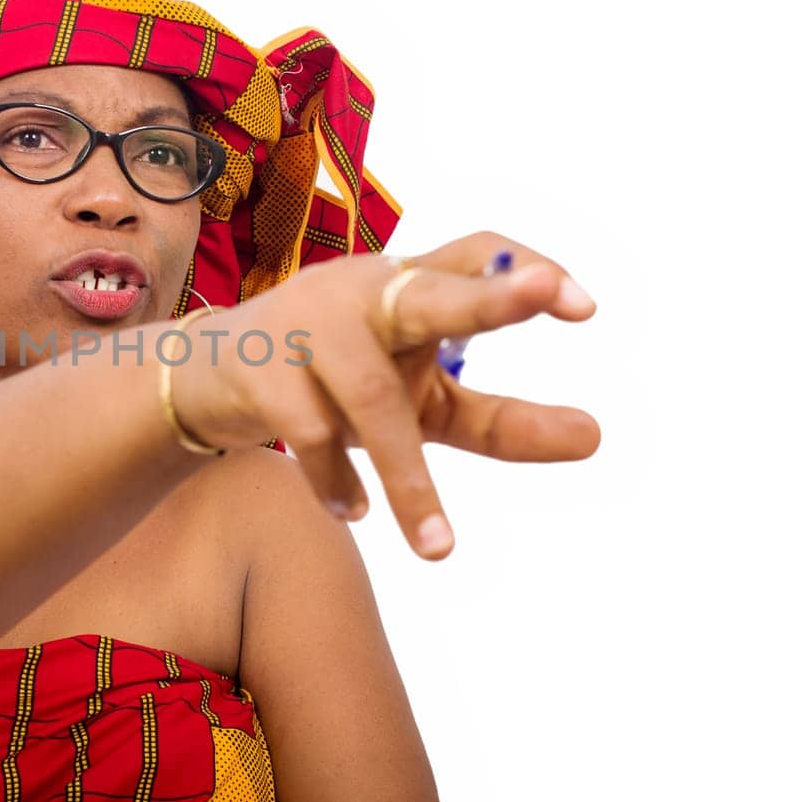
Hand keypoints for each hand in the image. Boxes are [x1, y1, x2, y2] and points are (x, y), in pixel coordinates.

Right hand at [170, 231, 600, 559]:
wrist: (206, 378)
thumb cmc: (333, 383)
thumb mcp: (419, 400)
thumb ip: (500, 419)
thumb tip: (597, 438)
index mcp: (405, 284)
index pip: (475, 253)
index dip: (525, 271)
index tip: (583, 308)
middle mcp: (361, 291)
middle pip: (430, 291)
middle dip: (486, 298)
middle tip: (542, 292)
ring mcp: (306, 325)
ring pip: (370, 396)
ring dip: (405, 475)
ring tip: (437, 548)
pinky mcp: (259, 367)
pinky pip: (308, 432)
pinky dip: (336, 481)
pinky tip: (352, 510)